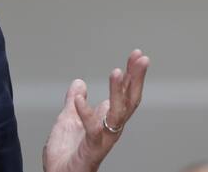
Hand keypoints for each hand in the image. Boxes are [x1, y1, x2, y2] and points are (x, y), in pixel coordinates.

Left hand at [42, 49, 149, 171]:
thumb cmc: (66, 153)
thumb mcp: (68, 118)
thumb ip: (74, 102)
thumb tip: (79, 83)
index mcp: (107, 119)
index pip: (125, 93)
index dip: (132, 74)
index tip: (136, 54)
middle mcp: (110, 128)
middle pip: (129, 100)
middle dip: (136, 78)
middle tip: (140, 58)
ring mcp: (103, 138)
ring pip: (118, 113)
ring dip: (118, 92)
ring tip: (117, 72)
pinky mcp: (91, 148)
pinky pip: (92, 129)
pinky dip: (86, 112)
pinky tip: (79, 97)